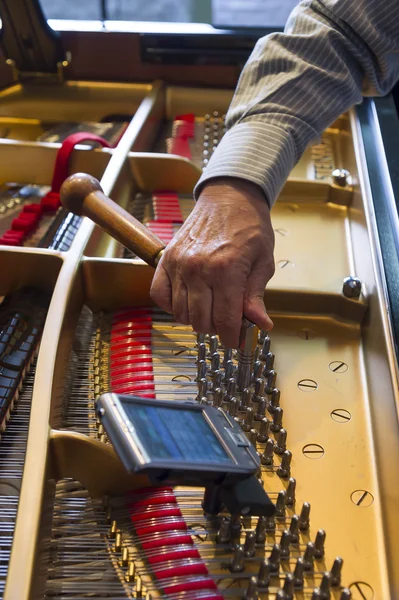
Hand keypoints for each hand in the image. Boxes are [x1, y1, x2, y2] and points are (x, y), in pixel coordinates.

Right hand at [150, 178, 274, 347]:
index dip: (232, 338)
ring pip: (180, 313)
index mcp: (227, 270)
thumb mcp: (263, 262)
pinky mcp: (166, 259)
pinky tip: (187, 302)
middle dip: (216, 329)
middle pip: (202, 321)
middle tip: (226, 321)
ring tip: (209, 309)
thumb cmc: (250, 228)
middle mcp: (198, 269)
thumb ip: (256, 296)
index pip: (225, 320)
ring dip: (195, 319)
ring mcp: (179, 264)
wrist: (230, 197)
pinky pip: (159, 296)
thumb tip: (260, 325)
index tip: (236, 342)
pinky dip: (171, 306)